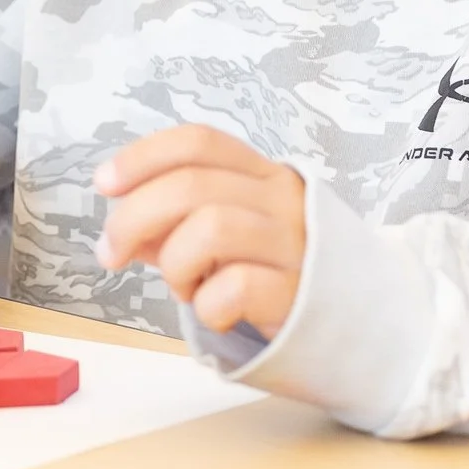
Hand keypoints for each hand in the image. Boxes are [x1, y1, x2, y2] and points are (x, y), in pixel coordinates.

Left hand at [94, 125, 305, 337]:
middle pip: (191, 184)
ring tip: (185, 286)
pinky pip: (234, 286)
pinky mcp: (302, 296)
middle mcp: (283, 200)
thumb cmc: (280, 274)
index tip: (104, 184)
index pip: (199, 142)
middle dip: (132, 217)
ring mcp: (297, 246)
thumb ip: (176, 225)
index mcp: (264, 174)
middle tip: (110, 254)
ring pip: (210, 228)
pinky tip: (216, 312)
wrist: (364, 327)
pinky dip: (206, 304)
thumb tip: (121, 228)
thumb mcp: (230, 236)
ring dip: (175, 262)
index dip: (143, 156)